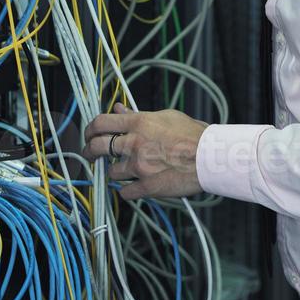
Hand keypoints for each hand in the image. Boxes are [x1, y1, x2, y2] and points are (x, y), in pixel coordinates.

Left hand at [83, 103, 209, 200]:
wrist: (211, 156)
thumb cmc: (193, 134)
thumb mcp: (165, 116)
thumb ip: (138, 114)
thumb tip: (120, 108)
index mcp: (139, 122)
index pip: (101, 122)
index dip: (90, 128)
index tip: (89, 133)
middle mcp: (135, 143)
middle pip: (97, 146)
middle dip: (89, 151)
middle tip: (90, 153)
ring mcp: (140, 166)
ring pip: (111, 171)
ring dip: (115, 171)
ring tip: (124, 170)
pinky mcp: (147, 186)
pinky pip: (125, 192)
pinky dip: (128, 190)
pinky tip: (134, 186)